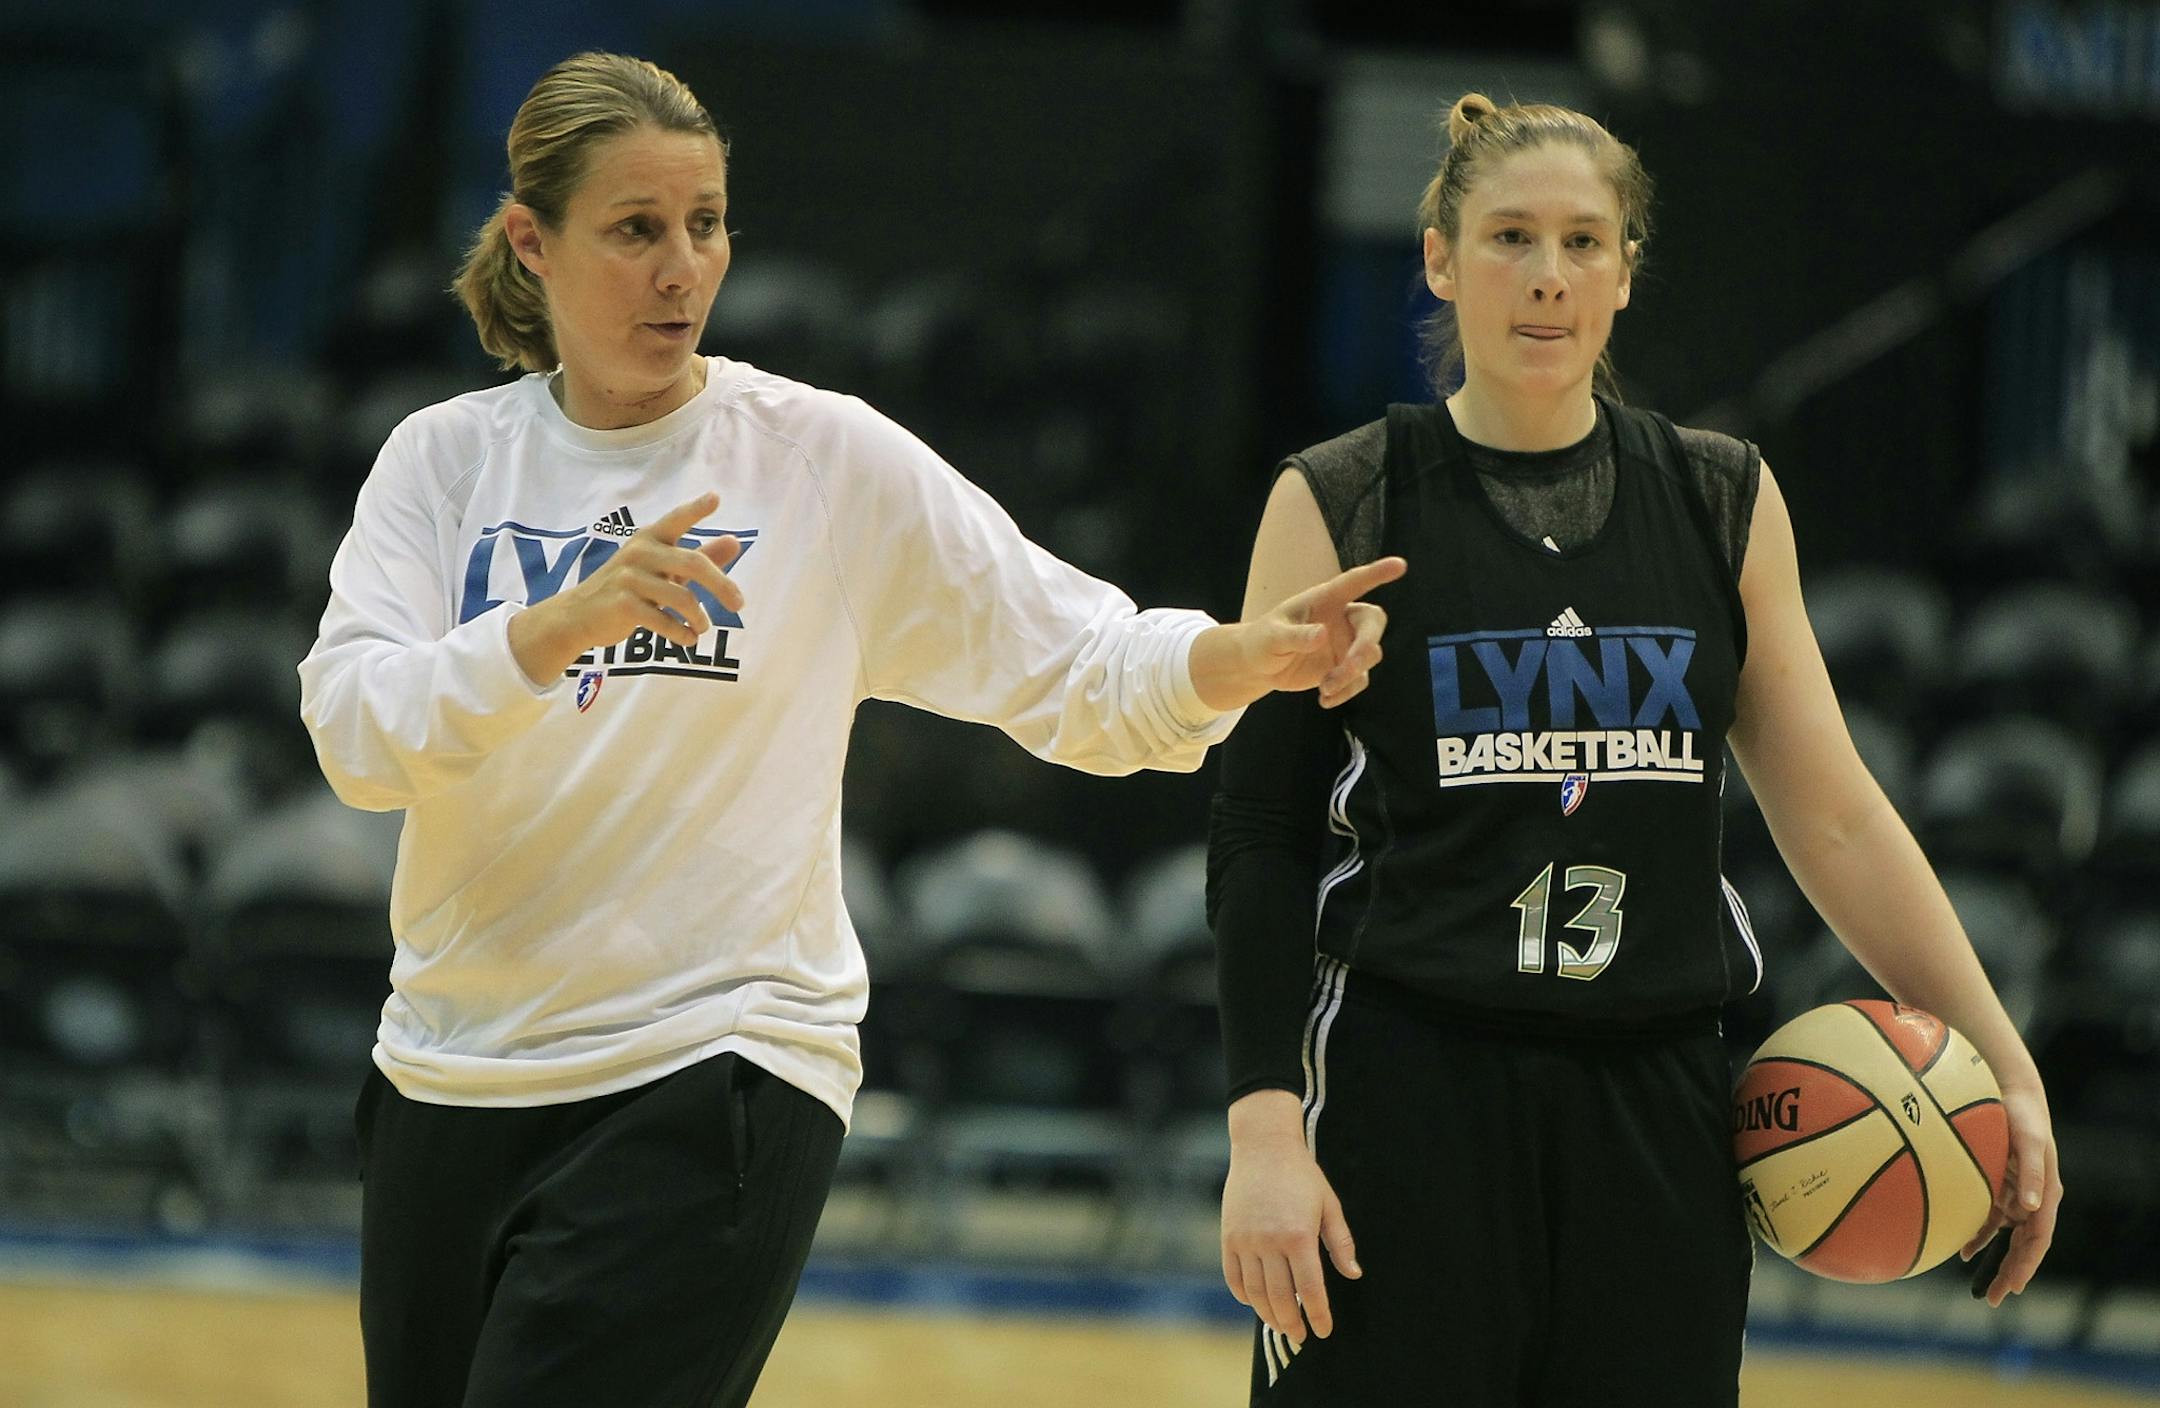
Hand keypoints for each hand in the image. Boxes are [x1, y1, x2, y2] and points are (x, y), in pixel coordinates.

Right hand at [509, 492, 743, 683]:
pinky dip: (681, 633)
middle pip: (693, 563)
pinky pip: (663, 620)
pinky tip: (688, 639)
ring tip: (702, 628)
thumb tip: (735, 541)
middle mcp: (639, 552)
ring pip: (682, 597)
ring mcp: (629, 578)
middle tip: (739, 605)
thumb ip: (699, 556)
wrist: (579, 614)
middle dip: (721, 585)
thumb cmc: (629, 588)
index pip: (676, 519)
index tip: (716, 498)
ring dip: (699, 618)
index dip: (696, 509)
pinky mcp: (623, 604)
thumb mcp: (663, 569)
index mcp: (650, 538)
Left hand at [1193, 556, 1407, 711]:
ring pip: (1369, 655)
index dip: (1377, 573)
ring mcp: (1346, 644)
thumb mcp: (1272, 637)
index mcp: (1324, 600)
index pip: (1354, 583)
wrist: (1259, 667)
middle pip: (1372, 623)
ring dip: (1352, 674)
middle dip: (1366, 644)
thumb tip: (1322, 635)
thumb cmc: (1262, 640)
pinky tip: (1324, 699)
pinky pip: (1359, 680)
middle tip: (1351, 665)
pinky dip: (1347, 692)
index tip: (1400, 564)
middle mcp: (1341, 619)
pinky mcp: (1345, 668)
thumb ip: (1296, 636)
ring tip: (1326, 687)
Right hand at [1222, 1125, 1361, 1344]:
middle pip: (1281, 1298)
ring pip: (1256, 1292)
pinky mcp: (1228, 1236)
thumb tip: (1353, 1274)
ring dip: (1268, 1315)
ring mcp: (1246, 1240)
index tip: (1323, 1331)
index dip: (1319, 1315)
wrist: (1263, 1146)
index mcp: (1300, 1236)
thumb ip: (1340, 1242)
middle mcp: (1270, 1242)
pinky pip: (1233, 1277)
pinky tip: (1255, 1303)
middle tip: (1301, 1336)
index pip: (1311, 1289)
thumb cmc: (1301, 1174)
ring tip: (1280, 1325)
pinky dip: (1244, 1295)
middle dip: (1293, 1323)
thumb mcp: (1329, 1204)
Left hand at [1958, 1077, 2060, 1306]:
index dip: (2026, 1264)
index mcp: (2046, 1194)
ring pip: (2008, 1238)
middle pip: (2024, 1246)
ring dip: (1997, 1262)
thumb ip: (2033, 1174)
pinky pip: (1991, 1220)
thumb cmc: (2020, 1117)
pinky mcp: (2000, 1187)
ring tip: (1983, 1288)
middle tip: (1993, 1299)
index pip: (2038, 1239)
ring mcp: (2017, 1195)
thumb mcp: (2028, 1143)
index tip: (2013, 1286)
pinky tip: (1965, 1252)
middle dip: (2011, 1274)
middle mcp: (2034, 1200)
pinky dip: (1980, 1237)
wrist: (2008, 1094)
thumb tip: (2033, 1208)